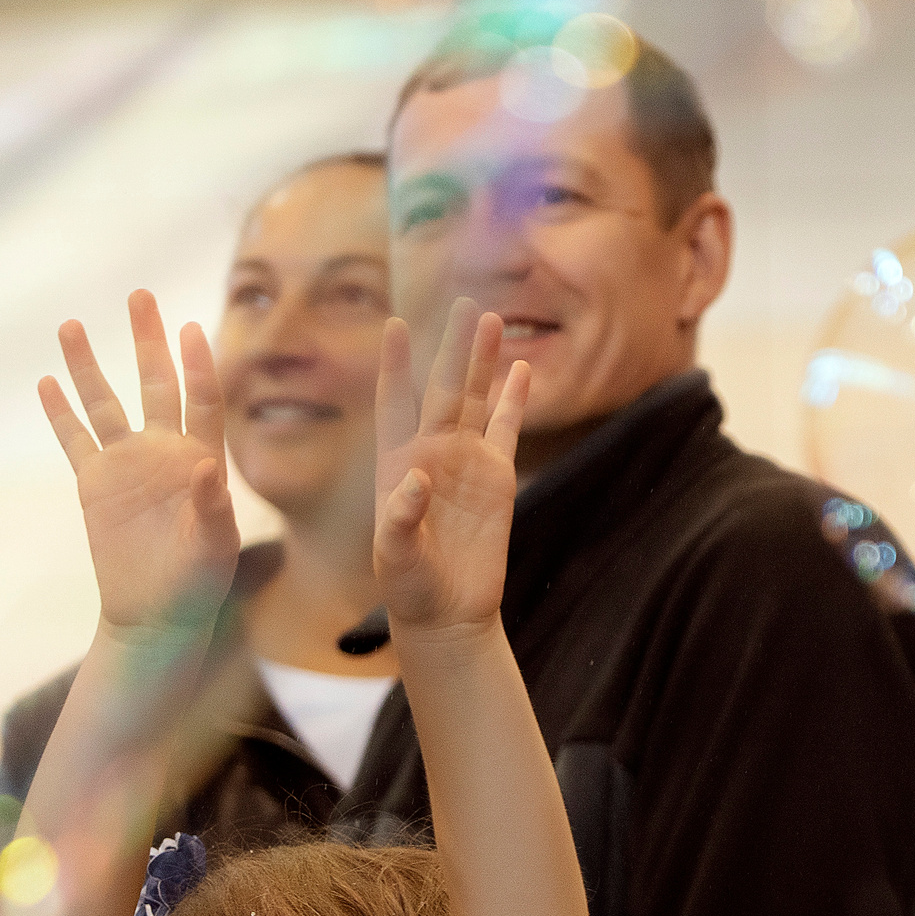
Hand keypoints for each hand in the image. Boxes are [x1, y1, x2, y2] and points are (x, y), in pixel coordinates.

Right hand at [38, 291, 240, 643]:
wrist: (157, 616)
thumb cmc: (197, 586)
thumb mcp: (214, 550)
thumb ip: (212, 508)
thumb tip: (208, 468)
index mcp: (200, 460)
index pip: (201, 401)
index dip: (196, 366)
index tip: (189, 329)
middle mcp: (164, 452)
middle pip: (154, 385)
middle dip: (147, 341)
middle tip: (138, 296)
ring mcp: (126, 466)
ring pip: (105, 404)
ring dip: (89, 367)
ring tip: (71, 325)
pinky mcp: (94, 485)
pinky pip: (74, 440)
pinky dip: (60, 413)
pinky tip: (47, 381)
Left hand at [372, 298, 529, 635]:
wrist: (446, 613)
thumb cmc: (408, 586)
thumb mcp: (395, 556)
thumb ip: (401, 518)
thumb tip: (416, 478)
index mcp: (397, 462)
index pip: (394, 402)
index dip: (395, 364)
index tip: (395, 324)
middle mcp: (431, 452)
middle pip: (444, 388)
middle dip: (453, 346)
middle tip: (465, 303)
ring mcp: (466, 462)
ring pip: (476, 400)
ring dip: (483, 361)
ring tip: (492, 319)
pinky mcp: (497, 480)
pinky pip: (507, 430)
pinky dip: (514, 400)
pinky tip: (520, 369)